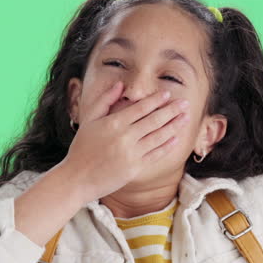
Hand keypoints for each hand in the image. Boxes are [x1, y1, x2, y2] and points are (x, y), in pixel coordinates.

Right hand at [63, 81, 188, 198]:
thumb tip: (120, 85)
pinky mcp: (136, 168)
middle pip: (154, 120)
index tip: (168, 94)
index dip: (156, 100)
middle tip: (185, 103)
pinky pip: (156, 154)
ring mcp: (132, 154)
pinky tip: (176, 138)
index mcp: (114, 123)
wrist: (78, 178)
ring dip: (174, 126)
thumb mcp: (89, 120)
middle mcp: (125, 137)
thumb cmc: (81, 148)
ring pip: (159, 136)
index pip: (141, 108)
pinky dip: (167, 146)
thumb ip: (105, 100)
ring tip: (185, 118)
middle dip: (172, 111)